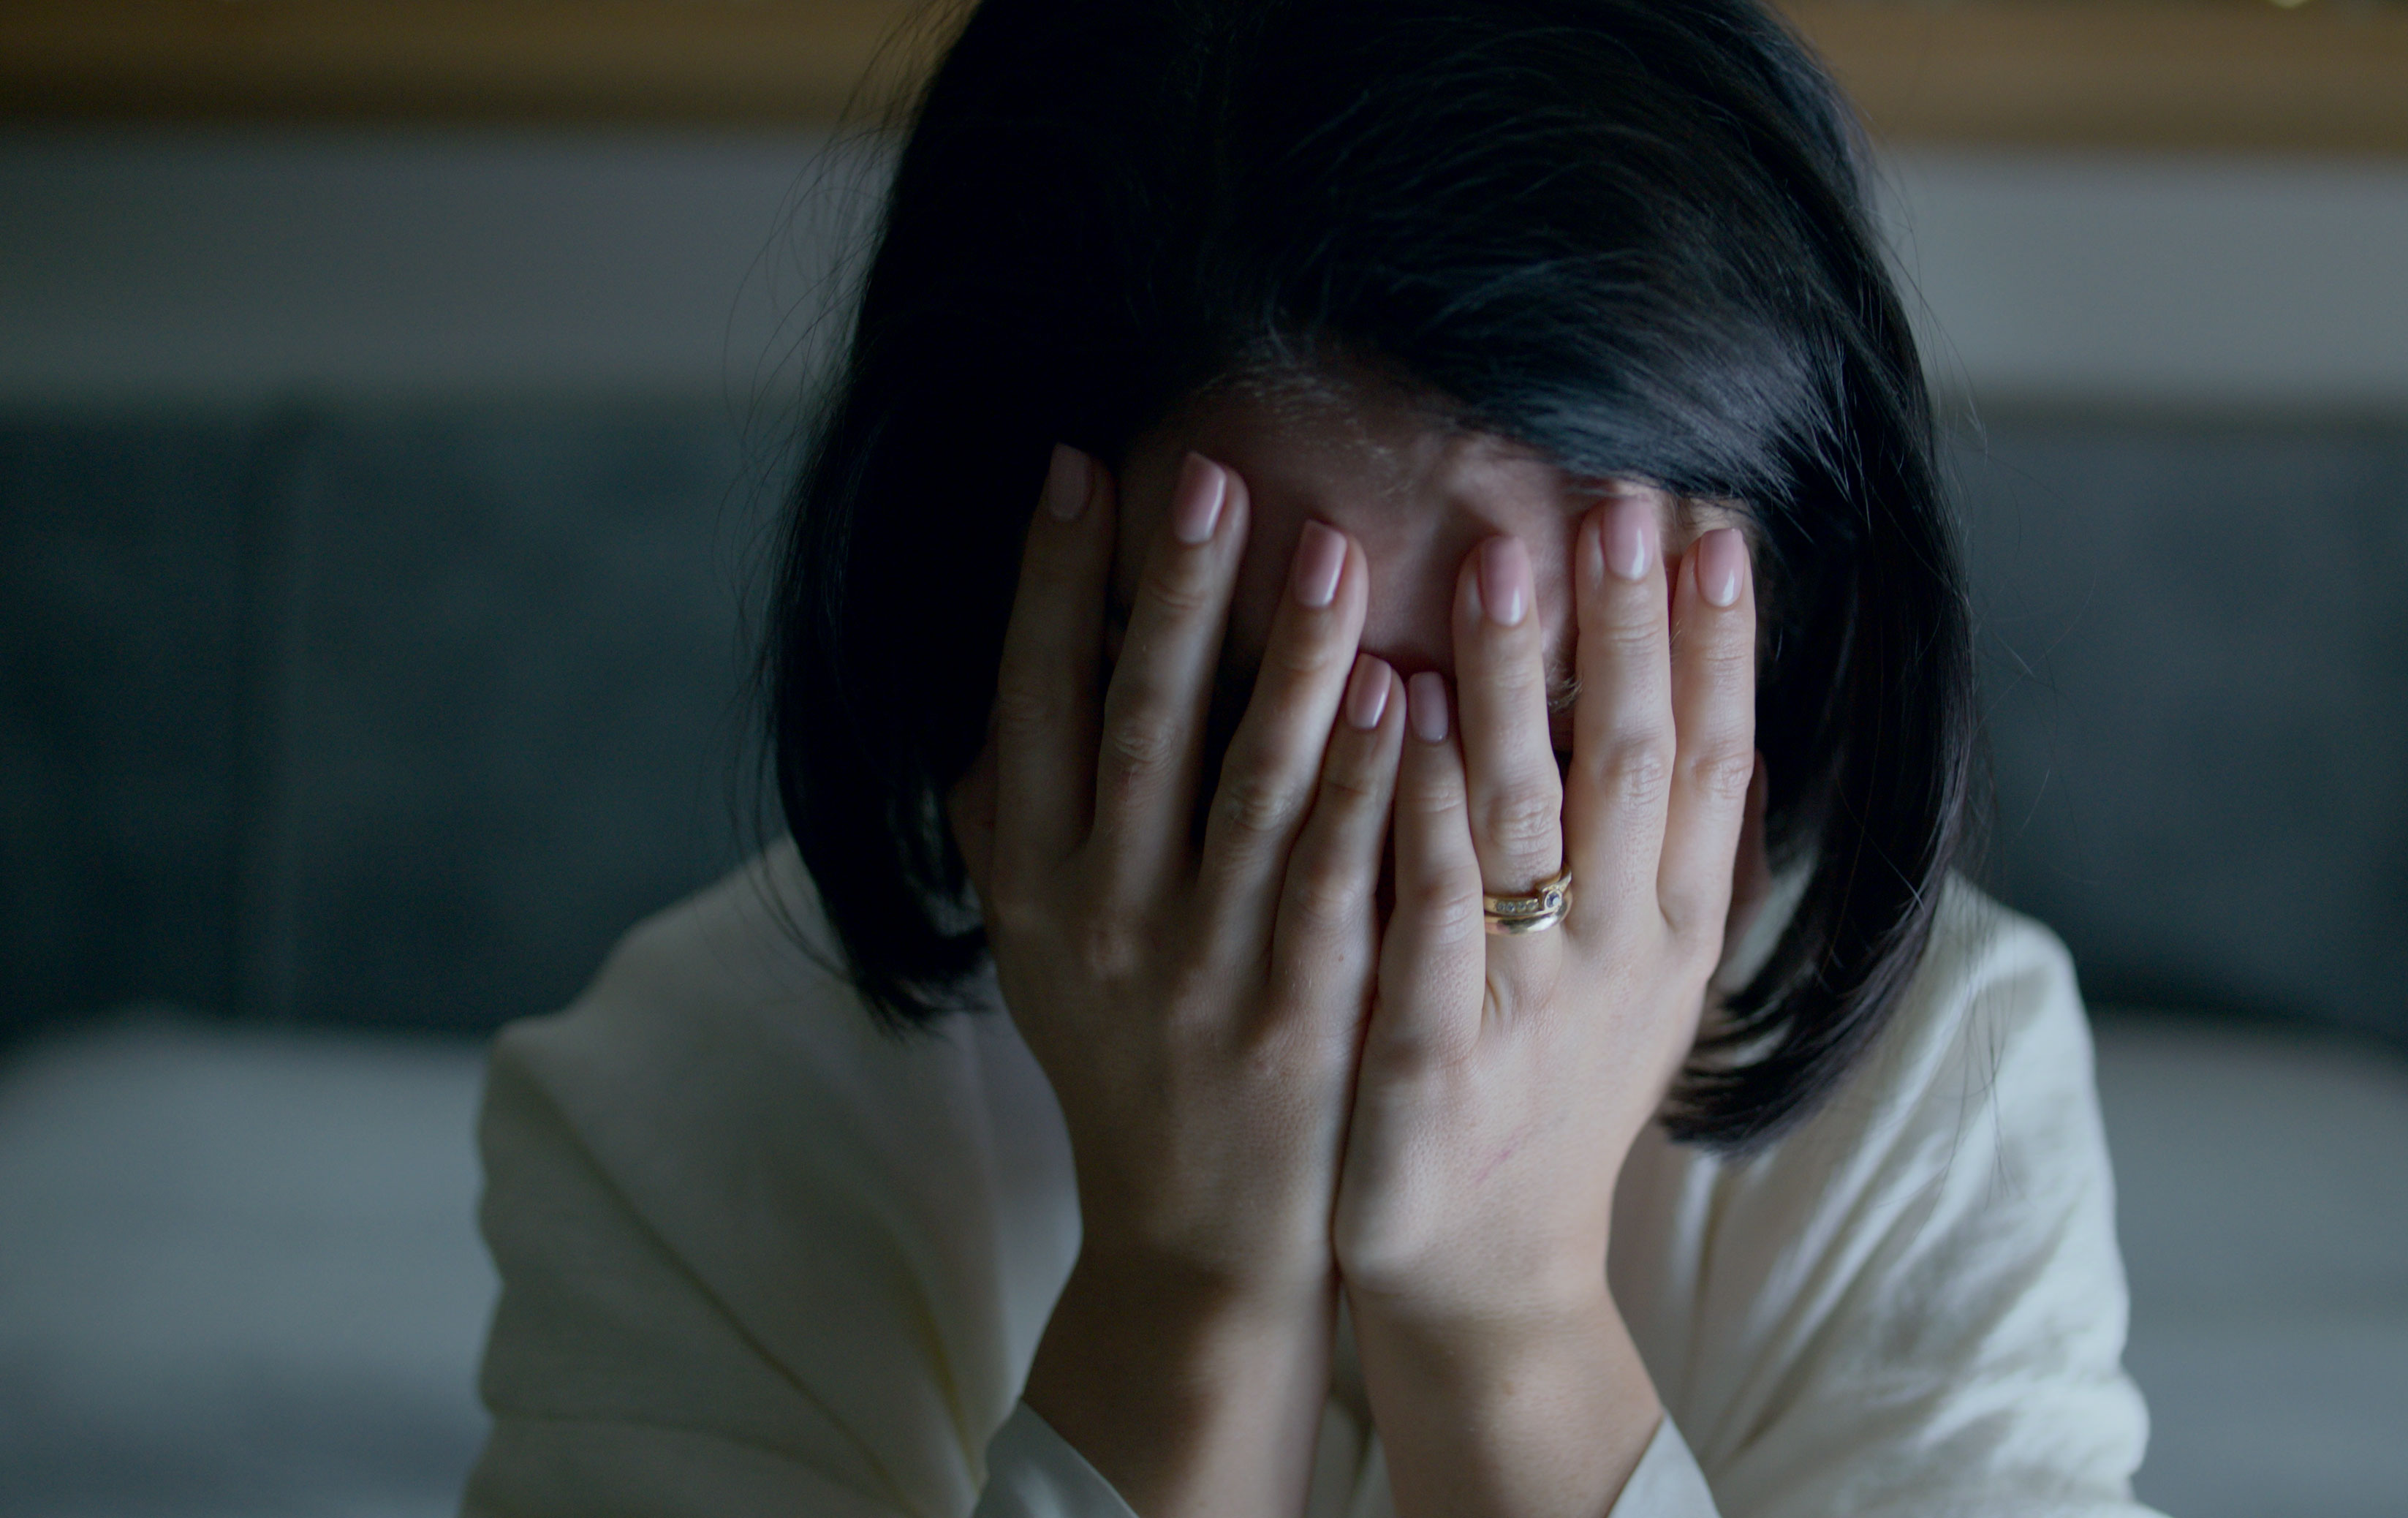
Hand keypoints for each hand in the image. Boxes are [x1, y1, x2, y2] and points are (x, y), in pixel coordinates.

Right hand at [952, 444, 1402, 1517]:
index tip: (1077, 465)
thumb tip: (987, 680)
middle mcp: (1104, 917)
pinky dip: (1370, 787)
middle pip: (1140, 724)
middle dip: (1175, 590)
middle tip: (1214, 470)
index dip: (1050, 583)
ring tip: (1329, 544)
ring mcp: (1206, 968)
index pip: (1031, 703)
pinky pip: (1342, 880)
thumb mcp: (1037, 953)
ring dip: (1292, 662)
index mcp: (1031, 886)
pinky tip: (1409, 697)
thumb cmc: (1123, 1066)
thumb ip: (1010, 824)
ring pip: (1251, 789)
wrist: (1193, 1244)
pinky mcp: (1304, 1016)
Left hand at [1331, 495, 1758, 1515]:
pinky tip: (1400, 712)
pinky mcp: (1437, 1056)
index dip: (1718, 641)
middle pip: (1639, 763)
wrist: (1489, 1271)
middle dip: (1631, 625)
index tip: (1709, 522)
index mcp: (1673, 926)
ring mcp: (1532, 1005)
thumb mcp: (1633, 974)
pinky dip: (1420, 811)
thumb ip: (1655, 850)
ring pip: (1533, 819)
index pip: (1717, 757)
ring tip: (1503, 558)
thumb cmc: (1549, 1094)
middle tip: (1617, 497)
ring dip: (1523, 683)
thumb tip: (1689, 696)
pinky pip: (1432, 915)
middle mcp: (1619, 954)